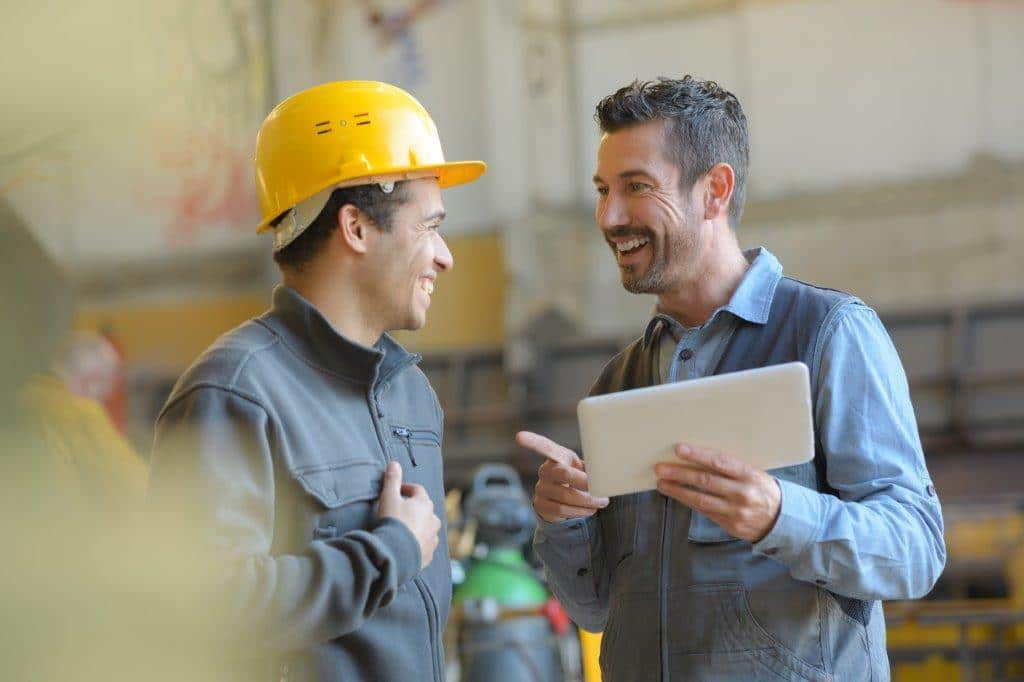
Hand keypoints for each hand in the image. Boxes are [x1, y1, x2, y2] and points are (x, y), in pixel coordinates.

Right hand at [379, 461, 440, 569]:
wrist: (395, 553)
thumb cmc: (392, 522)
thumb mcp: (389, 497)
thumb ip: (392, 480)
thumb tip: (394, 463)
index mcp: (425, 504)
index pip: (417, 490)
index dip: (406, 488)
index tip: (396, 491)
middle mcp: (433, 520)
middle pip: (425, 510)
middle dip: (414, 508)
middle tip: (400, 511)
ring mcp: (432, 538)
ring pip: (428, 528)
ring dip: (419, 527)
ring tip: (405, 530)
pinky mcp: (428, 555)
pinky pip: (425, 546)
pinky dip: (418, 544)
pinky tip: (408, 546)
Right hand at [516, 431, 608, 523]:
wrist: (567, 501)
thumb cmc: (579, 478)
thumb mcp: (586, 468)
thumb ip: (595, 467)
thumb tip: (610, 472)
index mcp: (557, 456)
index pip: (544, 446)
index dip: (532, 441)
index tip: (519, 436)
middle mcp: (545, 470)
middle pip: (563, 474)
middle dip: (584, 482)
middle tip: (601, 489)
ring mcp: (541, 488)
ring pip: (566, 496)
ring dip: (588, 501)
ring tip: (601, 501)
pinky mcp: (541, 505)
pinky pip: (562, 510)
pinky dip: (580, 511)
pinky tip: (590, 509)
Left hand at [654, 444, 780, 541]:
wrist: (783, 519)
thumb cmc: (762, 489)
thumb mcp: (754, 473)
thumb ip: (732, 467)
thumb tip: (699, 456)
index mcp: (750, 475)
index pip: (720, 462)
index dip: (698, 455)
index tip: (679, 449)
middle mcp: (743, 493)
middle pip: (705, 481)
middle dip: (680, 474)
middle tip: (660, 468)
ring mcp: (736, 511)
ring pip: (701, 499)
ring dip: (678, 490)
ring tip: (662, 483)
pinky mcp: (730, 525)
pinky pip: (705, 512)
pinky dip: (689, 502)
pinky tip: (676, 494)